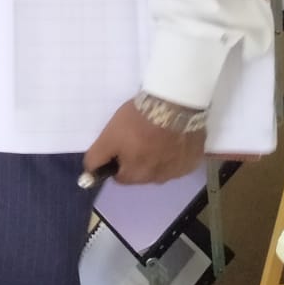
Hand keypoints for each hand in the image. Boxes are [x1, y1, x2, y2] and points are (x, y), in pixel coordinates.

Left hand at [83, 99, 204, 185]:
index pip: (120, 177)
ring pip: (161, 169)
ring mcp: (178, 171)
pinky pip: (179, 162)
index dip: (117, 161)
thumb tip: (90, 173)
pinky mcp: (193, 161)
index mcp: (138, 175)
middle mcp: (159, 179)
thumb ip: (97, 158)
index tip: (120, 146)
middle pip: (141, 175)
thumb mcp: (109, 136)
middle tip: (138, 137)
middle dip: (137, 160)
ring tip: (157, 135)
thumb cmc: (138, 120)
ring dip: (157, 157)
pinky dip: (174, 153)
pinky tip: (173, 138)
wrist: (175, 104)